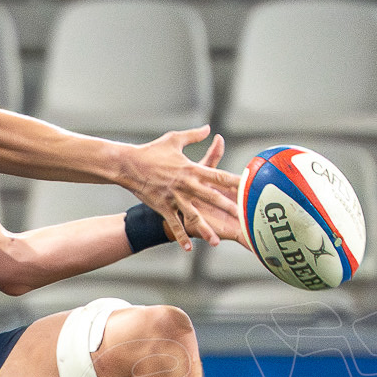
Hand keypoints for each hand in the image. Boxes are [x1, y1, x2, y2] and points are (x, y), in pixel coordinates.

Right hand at [120, 127, 242, 249]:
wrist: (128, 164)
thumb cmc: (151, 151)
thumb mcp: (174, 139)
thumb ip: (194, 135)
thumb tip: (208, 129)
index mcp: (191, 168)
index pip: (217, 175)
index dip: (234, 181)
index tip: (248, 186)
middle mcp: (185, 184)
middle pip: (211, 197)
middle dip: (227, 207)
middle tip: (242, 216)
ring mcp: (174, 197)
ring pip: (193, 216)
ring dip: (205, 229)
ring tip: (216, 242)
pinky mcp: (162, 207)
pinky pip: (174, 224)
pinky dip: (181, 236)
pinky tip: (188, 248)